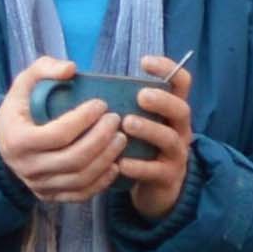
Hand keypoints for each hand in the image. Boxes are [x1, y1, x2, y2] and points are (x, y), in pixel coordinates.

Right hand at [0, 59, 124, 202]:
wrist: (3, 143)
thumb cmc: (19, 109)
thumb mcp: (24, 82)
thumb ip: (44, 68)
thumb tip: (71, 69)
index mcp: (18, 140)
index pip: (59, 134)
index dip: (84, 120)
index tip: (102, 104)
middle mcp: (27, 167)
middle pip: (74, 159)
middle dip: (101, 139)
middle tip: (117, 121)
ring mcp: (39, 185)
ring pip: (80, 178)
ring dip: (106, 159)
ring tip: (121, 139)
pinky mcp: (50, 195)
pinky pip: (80, 194)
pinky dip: (102, 181)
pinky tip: (115, 164)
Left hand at [118, 55, 195, 220]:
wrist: (154, 189)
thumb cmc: (136, 146)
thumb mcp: (134, 119)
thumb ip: (113, 96)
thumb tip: (70, 70)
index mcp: (170, 111)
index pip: (181, 82)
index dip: (167, 69)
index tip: (144, 62)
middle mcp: (178, 130)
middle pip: (182, 109)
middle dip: (163, 101)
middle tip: (141, 96)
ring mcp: (175, 154)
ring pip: (170, 139)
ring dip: (150, 129)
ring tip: (127, 124)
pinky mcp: (167, 178)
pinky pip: (157, 171)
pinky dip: (139, 167)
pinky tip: (120, 163)